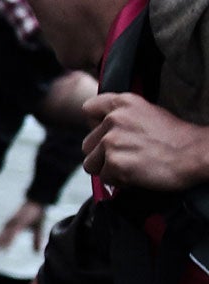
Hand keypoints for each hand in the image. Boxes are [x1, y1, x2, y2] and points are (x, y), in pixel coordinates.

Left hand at [0, 199, 46, 260]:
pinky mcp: (19, 222)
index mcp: (11, 230)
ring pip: (2, 238)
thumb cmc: (36, 215)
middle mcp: (9, 227)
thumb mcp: (37, 230)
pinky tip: (5, 247)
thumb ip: (36, 240)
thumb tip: (36, 252)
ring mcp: (12, 224)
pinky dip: (8, 241)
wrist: (39, 202)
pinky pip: (12, 233)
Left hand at [82, 93, 208, 190]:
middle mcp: (113, 119)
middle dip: (102, 154)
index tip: (110, 133)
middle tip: (128, 156)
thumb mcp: (147, 113)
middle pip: (87, 144)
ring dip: (108, 169)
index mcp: (122, 103)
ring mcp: (112, 141)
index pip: (88, 109)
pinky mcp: (115, 162)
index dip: (96, 125)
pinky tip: (138, 174)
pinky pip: (105, 178)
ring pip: (91, 164)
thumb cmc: (176, 138)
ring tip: (133, 166)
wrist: (196, 155)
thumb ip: (121, 116)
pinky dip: (119, 181)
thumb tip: (100, 129)